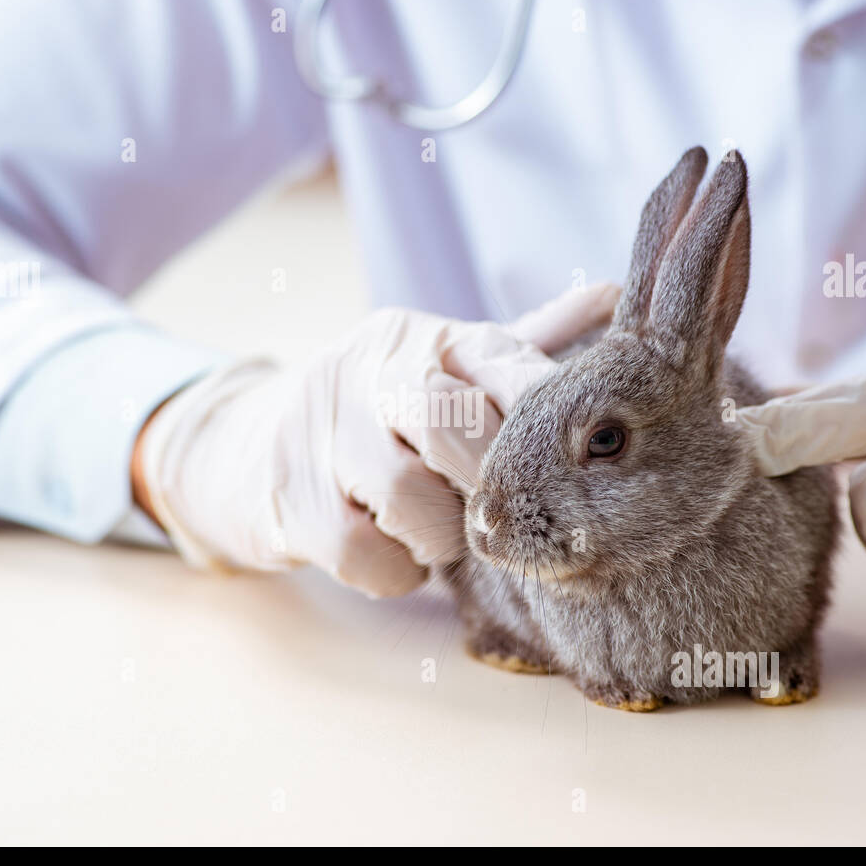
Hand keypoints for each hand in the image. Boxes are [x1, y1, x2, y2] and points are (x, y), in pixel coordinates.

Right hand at [134, 285, 619, 596]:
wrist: (250, 445)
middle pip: (448, 419)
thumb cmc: (382, 417)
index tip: (585, 449)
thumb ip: (521, 350)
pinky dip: (395, 570)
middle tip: (500, 511)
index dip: (545, 404)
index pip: (501, 358)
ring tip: (437, 530)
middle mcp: (371, 370)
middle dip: (487, 479)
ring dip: (438, 534)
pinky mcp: (289, 496)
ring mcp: (321, 430)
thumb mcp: (449, 373)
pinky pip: (364, 552)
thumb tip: (614, 296)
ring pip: (406, 494)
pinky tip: (396, 550)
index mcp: (426, 339)